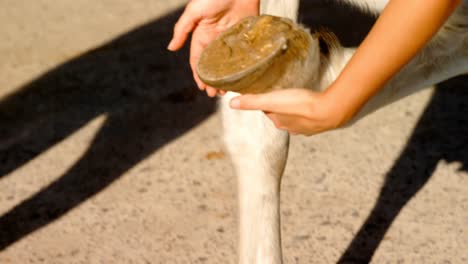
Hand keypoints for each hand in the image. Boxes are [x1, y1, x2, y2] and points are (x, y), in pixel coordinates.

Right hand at [168, 0, 259, 96]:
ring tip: (228, 91)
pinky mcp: (246, 37)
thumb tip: (170, 48)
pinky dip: (242, 68)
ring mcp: (231, 40)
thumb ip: (182, 29)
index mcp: (202, 36)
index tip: (203, 88)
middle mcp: (215, 40)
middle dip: (213, 81)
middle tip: (216, 95)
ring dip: (227, 78)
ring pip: (228, 64)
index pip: (198, 60)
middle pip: (213, 66)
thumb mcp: (194, 11)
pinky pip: (243, 56)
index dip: (199, 75)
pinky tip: (243, 79)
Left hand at [229, 88, 354, 135]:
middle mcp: (291, 128)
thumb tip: (231, 103)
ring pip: (296, 116)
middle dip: (282, 105)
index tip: (269, 92)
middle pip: (282, 114)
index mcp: (279, 122)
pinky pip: (311, 116)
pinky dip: (310, 111)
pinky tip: (312, 104)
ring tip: (298, 98)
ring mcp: (307, 127)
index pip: (268, 111)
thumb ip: (252, 101)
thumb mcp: (272, 101)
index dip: (268, 101)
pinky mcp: (320, 123)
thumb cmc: (300, 105)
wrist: (331, 111)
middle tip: (285, 93)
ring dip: (296, 108)